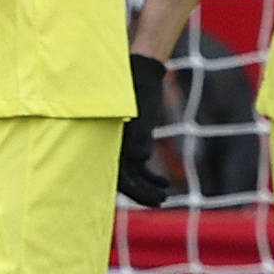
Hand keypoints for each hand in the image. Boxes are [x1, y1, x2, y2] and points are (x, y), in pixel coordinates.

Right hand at [116, 52, 175, 208]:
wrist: (140, 72)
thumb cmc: (140, 90)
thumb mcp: (143, 112)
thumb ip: (140, 136)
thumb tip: (141, 160)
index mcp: (108, 139)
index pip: (118, 174)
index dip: (134, 191)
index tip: (151, 200)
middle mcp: (110, 144)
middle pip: (124, 178)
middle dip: (141, 192)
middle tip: (161, 201)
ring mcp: (120, 143)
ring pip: (131, 173)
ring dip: (147, 186)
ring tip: (164, 196)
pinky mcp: (130, 140)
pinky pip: (137, 163)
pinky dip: (149, 174)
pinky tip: (164, 182)